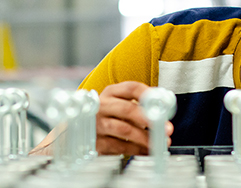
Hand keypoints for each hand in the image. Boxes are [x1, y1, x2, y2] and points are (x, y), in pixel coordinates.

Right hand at [29, 81, 173, 155]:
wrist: (72, 136)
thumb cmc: (105, 119)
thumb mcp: (118, 107)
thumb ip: (137, 107)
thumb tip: (163, 112)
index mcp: (110, 92)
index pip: (131, 87)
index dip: (150, 95)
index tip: (164, 104)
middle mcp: (101, 105)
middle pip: (128, 109)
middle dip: (151, 120)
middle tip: (167, 129)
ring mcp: (96, 124)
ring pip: (124, 130)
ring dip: (146, 138)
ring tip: (159, 144)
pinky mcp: (94, 141)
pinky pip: (119, 146)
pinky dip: (136, 150)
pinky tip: (146, 152)